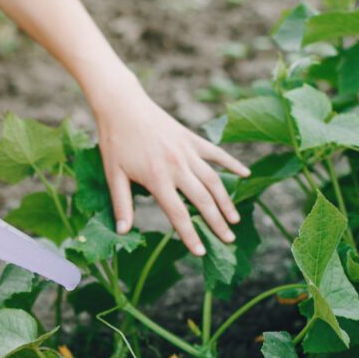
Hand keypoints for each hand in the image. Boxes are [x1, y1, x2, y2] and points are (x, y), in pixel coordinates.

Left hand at [91, 75, 249, 255]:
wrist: (122, 105)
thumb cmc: (115, 141)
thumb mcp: (113, 175)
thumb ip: (121, 204)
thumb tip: (123, 231)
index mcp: (157, 178)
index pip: (178, 214)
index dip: (190, 235)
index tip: (200, 252)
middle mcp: (177, 166)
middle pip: (203, 201)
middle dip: (217, 223)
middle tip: (228, 240)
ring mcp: (187, 151)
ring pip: (214, 180)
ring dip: (226, 201)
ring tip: (235, 220)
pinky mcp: (192, 139)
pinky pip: (216, 154)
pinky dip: (232, 164)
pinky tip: (246, 175)